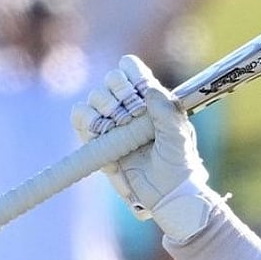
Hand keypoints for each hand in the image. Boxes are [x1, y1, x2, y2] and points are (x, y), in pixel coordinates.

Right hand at [71, 55, 217, 241]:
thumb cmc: (178, 162)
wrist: (165, 192)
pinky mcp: (97, 137)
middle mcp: (130, 103)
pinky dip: (88, 125)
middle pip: (111, 79)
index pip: (131, 67)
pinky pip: (80, 118)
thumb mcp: (180, 136)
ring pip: (94, 98)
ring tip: (122, 132)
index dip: (131, 74)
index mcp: (152, 97)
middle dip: (121, 96)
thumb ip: (168, 112)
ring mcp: (112, 119)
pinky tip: (106, 139)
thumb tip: (150, 90)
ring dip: (105, 112)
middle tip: (134, 118)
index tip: (140, 93)